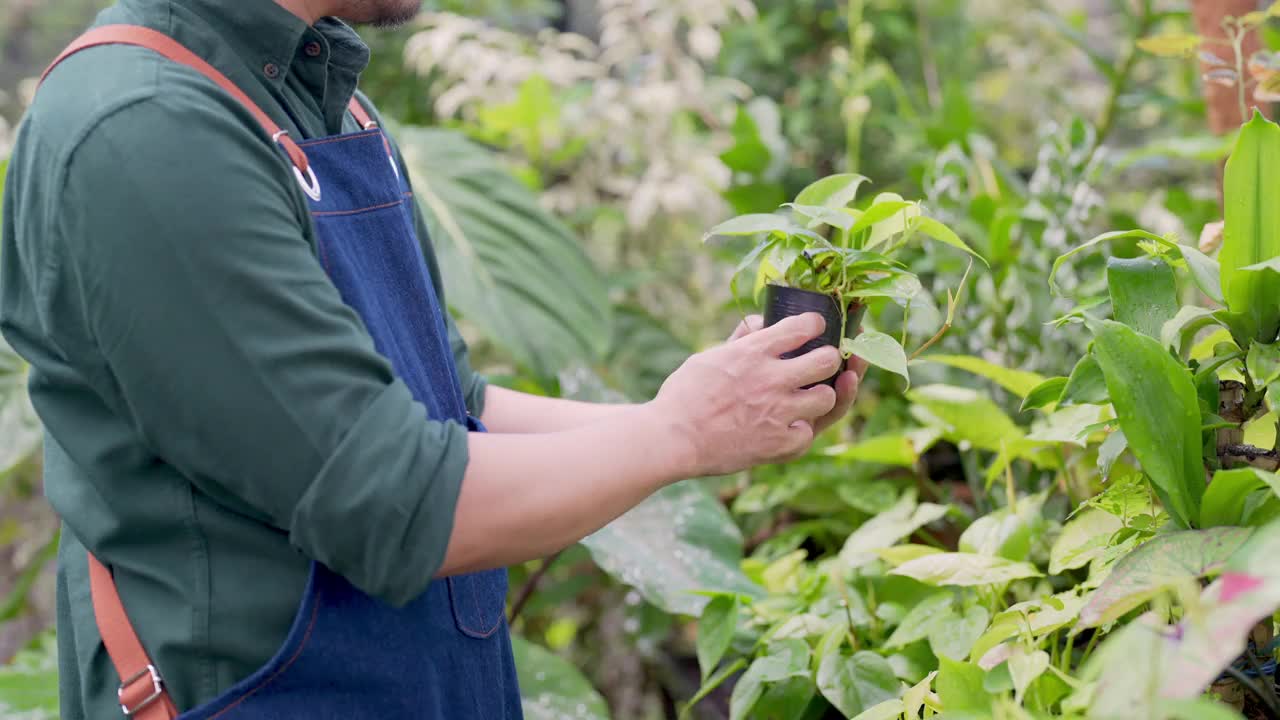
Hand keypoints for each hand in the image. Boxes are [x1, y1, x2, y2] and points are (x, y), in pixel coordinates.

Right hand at [647, 313, 842, 477]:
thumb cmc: (684, 396)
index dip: (816, 324)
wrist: (672, 439)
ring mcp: (778, 412)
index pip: (803, 327)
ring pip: (827, 398)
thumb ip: (740, 339)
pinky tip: (790, 427)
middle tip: (823, 363)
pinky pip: (808, 434)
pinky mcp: (778, 444)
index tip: (817, 327)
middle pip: (827, 360)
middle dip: (830, 358)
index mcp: (753, 352)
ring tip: (810, 398)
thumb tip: (759, 321)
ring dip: (821, 396)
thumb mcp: (708, 357)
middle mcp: (771, 379)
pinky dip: (801, 431)